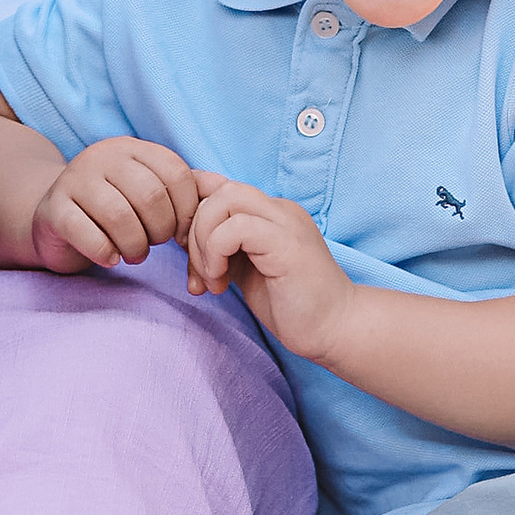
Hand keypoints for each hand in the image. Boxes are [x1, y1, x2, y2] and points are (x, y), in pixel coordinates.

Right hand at [28, 135, 204, 275]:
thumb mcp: (145, 191)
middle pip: (151, 195)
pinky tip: (110, 257)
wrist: (53, 216)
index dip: (187, 210)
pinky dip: (107, 253)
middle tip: (154, 245)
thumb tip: (224, 189)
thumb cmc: (113, 208)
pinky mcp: (54, 209)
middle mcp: (102, 156)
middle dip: (161, 231)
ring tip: (134, 254)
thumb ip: (182, 190)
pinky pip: (88, 235)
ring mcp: (74, 180)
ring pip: (120, 216)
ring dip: (135, 246)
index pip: (176, 173)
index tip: (180, 233)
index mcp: (131, 148)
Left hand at [185, 173, 350, 355]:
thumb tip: (179, 235)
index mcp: (269, 212)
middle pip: (215, 190)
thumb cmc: (291, 305)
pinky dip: (216, 251)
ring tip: (212, 278)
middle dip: (192, 230)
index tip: (188, 251)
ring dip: (203, 241)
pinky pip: (236, 227)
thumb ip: (222, 246)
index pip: (217, 184)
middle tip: (198, 273)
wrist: (334, 330)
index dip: (192, 212)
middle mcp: (278, 208)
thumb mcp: (245, 268)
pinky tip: (222, 281)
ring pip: (224, 199)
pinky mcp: (287, 243)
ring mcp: (285, 222)